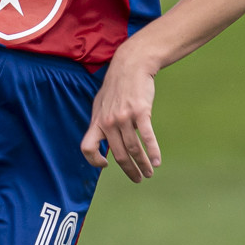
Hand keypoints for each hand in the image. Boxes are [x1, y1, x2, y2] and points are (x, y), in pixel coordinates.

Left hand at [82, 45, 161, 181]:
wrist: (131, 65)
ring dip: (142, 164)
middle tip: (138, 178)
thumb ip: (100, 122)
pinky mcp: (140, 112)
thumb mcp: (101, 103)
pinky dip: (152, 152)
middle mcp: (108, 121)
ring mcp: (124, 117)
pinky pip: (147, 137)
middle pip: (117, 154)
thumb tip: (103, 140)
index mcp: (97, 121)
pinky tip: (157, 161)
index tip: (106, 165)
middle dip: (128, 170)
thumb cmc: (117, 85)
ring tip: (149, 172)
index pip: (87, 147)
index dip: (94, 160)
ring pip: (133, 149)